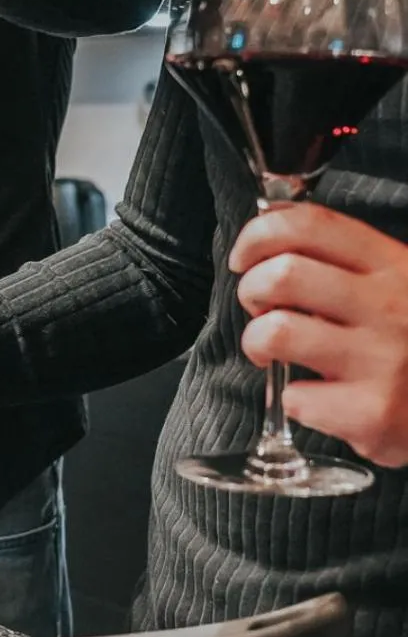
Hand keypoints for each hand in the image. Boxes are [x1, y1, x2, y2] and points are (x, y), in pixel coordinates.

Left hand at [230, 203, 407, 466]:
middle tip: (260, 309)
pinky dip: (293, 400)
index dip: (258, 235)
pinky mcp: (376, 411)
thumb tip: (272, 229)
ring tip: (271, 351)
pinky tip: (315, 399)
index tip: (244, 257)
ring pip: (277, 332)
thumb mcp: (397, 284)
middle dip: (251, 290)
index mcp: (392, 265)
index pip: (310, 225)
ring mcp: (384, 358)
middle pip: (283, 275)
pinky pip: (297, 397)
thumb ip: (345, 260)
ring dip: (256, 343)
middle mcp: (390, 305)